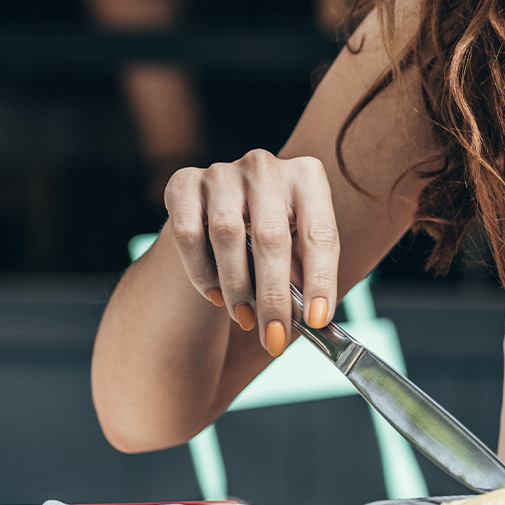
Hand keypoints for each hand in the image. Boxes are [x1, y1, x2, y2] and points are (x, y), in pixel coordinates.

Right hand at [162, 149, 339, 357]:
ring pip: (227, 235)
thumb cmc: (272, 234)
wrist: (220, 209)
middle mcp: (265, 166)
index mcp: (308, 176)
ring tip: (245, 320)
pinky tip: (215, 296)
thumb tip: (314, 318)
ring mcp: (223, 172)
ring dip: (236, 287)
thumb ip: (305, 274)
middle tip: (273, 338)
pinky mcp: (183, 182)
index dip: (320, 280)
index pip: (320, 234)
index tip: (317, 320)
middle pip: (271, 237)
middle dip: (273, 297)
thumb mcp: (297, 247)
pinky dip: (202, 272)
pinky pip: (188, 233)